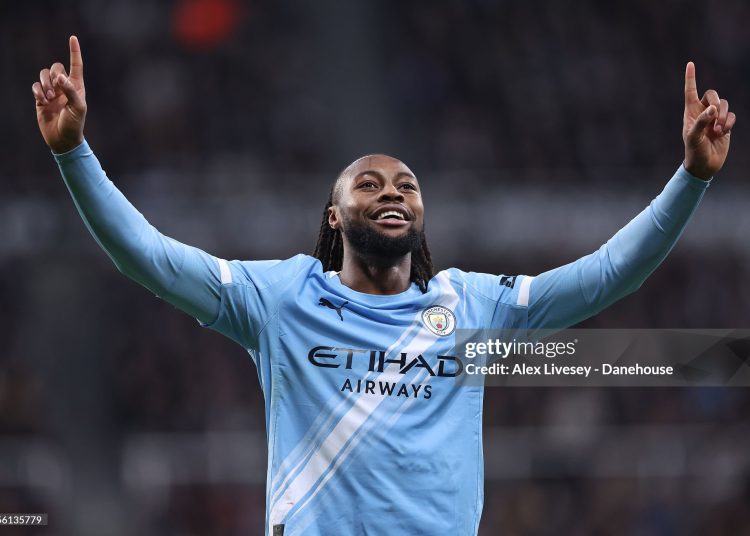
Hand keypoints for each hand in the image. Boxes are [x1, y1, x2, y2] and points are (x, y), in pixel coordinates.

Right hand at [32, 36, 86, 153]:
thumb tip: (60, 76)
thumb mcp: (78, 108)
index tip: (72, 38)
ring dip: (44, 83)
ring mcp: (52, 92)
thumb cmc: (75, 125)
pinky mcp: (40, 98)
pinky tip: (42, 101)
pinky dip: (37, 91)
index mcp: (77, 87)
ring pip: (43, 75)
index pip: (76, 66)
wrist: (63, 140)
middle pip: (56, 67)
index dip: (74, 52)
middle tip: (55, 90)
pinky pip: (35, 86)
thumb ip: (70, 91)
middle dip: (53, 74)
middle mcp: (64, 87)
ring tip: (49, 97)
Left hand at [682, 62, 735, 179]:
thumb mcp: (693, 137)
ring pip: (724, 104)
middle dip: (716, 102)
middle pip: (712, 94)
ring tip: (717, 130)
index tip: (690, 64)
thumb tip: (712, 108)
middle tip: (714, 115)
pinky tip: (723, 133)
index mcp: (690, 113)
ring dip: (723, 116)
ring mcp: (714, 118)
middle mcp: (702, 112)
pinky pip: (732, 115)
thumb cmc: (694, 151)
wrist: (704, 165)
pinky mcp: (725, 125)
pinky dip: (729, 122)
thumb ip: (701, 122)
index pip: (690, 92)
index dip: (690, 78)